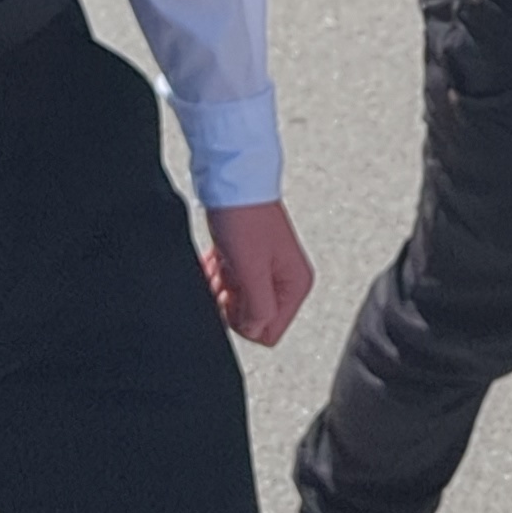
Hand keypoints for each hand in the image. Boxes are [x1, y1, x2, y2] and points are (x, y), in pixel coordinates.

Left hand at [200, 200, 314, 344]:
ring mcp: (266, 267)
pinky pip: (230, 283)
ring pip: (238, 301)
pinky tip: (215, 261)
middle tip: (225, 280)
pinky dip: (217, 277)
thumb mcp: (252, 271)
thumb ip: (258, 309)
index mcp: (296, 284)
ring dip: (222, 290)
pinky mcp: (248, 257)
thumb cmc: (244, 217)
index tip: (234, 298)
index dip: (244, 322)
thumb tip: (256, 331)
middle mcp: (285, 277)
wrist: (231, 180)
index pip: (270, 333)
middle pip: (253, 318)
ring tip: (220, 266)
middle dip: (232, 306)